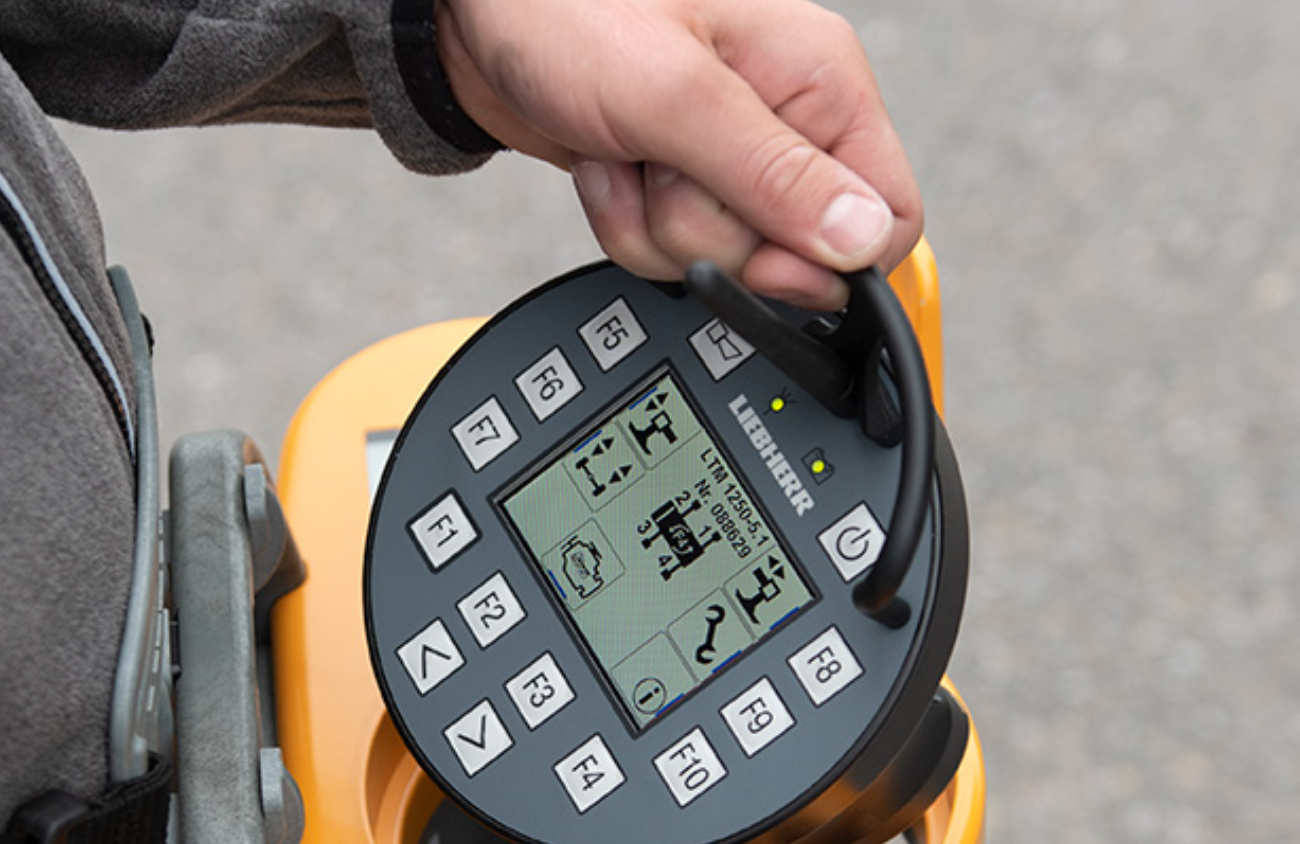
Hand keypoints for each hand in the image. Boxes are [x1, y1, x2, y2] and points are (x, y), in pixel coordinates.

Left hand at [435, 0, 921, 309]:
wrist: (474, 16)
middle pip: (790, 256)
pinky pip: (670, 254)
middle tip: (666, 163)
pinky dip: (625, 223)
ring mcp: (727, 161)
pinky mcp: (679, 184)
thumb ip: (774, 177)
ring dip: (655, 226)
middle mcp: (785, 124)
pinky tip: (610, 164)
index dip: (828, 265)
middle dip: (709, 231)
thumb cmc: (566, 10)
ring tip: (629, 152)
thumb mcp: (677, 96)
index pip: (887, 218)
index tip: (763, 262)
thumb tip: (861, 244)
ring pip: (723, 262)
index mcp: (820, 84)